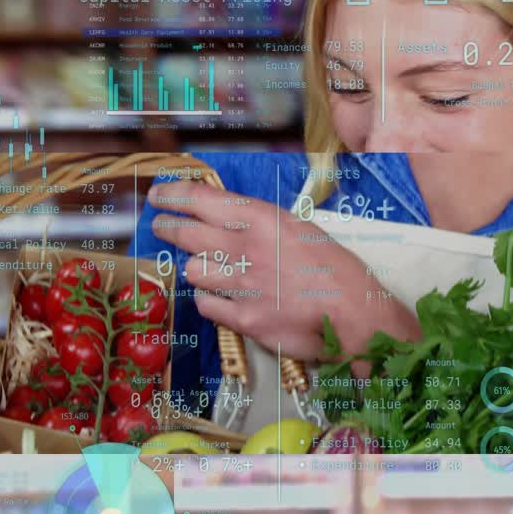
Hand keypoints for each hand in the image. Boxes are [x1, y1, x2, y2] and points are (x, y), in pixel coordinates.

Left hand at [148, 180, 419, 362]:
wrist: (352, 313)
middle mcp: (244, 248)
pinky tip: (222, 297)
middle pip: (185, 233)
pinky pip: (206, 304)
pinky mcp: (242, 319)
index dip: (174, 195)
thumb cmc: (334, 268)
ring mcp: (241, 285)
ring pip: (192, 270)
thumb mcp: (299, 229)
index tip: (160, 194)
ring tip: (207, 267)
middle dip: (167, 228)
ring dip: (197, 268)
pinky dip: (210, 299)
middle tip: (162, 226)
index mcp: (261, 219)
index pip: (201, 199)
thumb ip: (262, 224)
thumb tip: (230, 220)